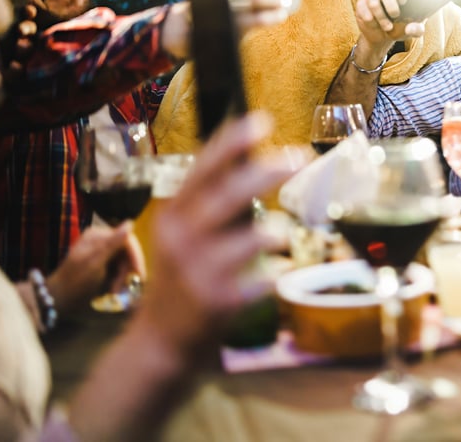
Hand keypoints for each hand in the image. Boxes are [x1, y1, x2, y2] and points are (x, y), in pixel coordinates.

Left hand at [46, 222, 143, 313]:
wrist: (58, 299)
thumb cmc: (75, 281)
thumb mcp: (95, 262)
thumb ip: (112, 243)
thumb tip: (130, 222)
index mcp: (99, 235)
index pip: (128, 240)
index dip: (136, 257)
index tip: (140, 275)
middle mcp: (102, 240)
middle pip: (128, 252)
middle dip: (128, 271)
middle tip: (125, 287)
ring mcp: (103, 251)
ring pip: (125, 262)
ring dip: (123, 278)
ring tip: (115, 291)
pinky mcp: (104, 263)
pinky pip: (119, 269)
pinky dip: (119, 280)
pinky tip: (113, 289)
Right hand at [136, 112, 298, 355]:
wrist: (161, 341)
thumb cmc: (184, 275)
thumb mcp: (184, 234)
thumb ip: (211, 201)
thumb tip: (252, 157)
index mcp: (174, 215)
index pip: (203, 168)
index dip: (231, 142)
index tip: (262, 120)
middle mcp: (181, 239)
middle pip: (225, 197)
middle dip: (264, 173)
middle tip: (299, 157)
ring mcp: (199, 272)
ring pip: (245, 241)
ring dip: (271, 232)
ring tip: (283, 232)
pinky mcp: (217, 302)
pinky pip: (258, 281)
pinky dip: (274, 276)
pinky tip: (279, 274)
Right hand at [352, 0, 424, 62]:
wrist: (382, 38)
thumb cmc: (399, 29)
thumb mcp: (411, 31)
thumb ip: (417, 30)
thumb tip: (410, 29)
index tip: (403, 2)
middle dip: (390, 5)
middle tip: (395, 16)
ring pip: (373, 1)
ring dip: (381, 17)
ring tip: (388, 27)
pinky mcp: (361, 5)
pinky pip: (362, 8)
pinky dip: (370, 20)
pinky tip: (375, 25)